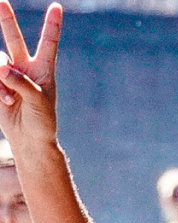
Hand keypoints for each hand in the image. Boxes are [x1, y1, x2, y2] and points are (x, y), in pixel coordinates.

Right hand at [0, 1, 60, 145]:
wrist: (29, 139)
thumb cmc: (42, 121)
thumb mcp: (38, 102)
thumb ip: (22, 84)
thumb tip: (3, 69)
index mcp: (44, 69)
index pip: (48, 43)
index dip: (51, 25)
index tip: (57, 7)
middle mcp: (26, 68)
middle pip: (14, 39)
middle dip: (6, 20)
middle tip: (1, 2)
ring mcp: (9, 75)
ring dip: (1, 80)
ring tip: (10, 99)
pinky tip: (5, 102)